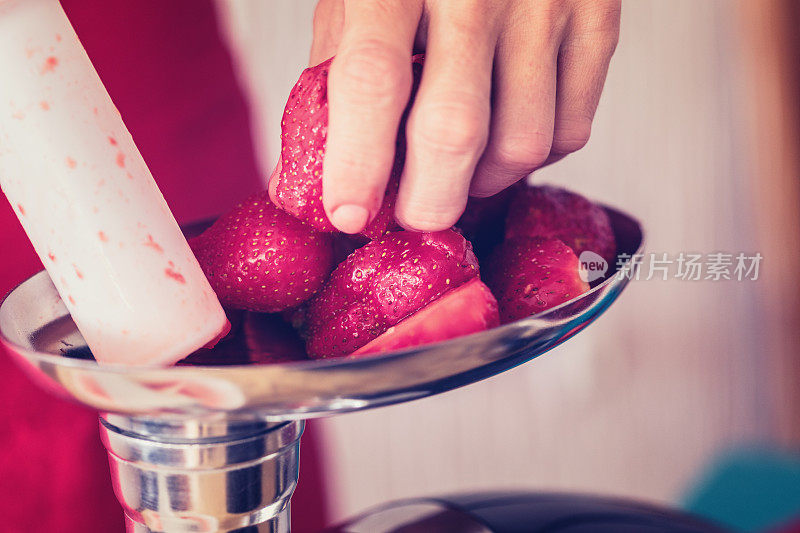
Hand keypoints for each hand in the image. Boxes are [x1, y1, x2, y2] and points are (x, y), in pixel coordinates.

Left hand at [310, 0, 619, 232]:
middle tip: (414, 213)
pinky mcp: (598, 17)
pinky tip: (506, 134)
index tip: (350, 214)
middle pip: (455, 132)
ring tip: (461, 165)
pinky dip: (535, 157)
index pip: (374, 80)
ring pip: (523, 145)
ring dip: (484, 181)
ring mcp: (545, 1)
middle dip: (429, 203)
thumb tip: (308, 177)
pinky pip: (572, 129)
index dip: (359, 163)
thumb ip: (332, 80)